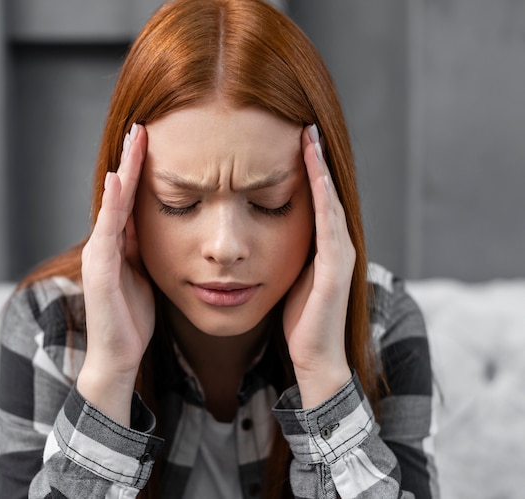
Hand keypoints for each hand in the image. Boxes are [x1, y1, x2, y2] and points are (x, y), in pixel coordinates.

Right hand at [77, 123, 154, 424]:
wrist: (119, 355)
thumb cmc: (133, 317)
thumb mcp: (147, 274)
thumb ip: (148, 250)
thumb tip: (166, 227)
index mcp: (120, 244)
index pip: (132, 198)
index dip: (141, 170)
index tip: (154, 140)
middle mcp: (105, 243)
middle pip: (119, 194)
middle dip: (130, 160)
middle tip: (142, 127)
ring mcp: (99, 255)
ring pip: (112, 205)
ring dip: (122, 172)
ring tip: (133, 141)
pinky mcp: (99, 271)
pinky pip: (106, 232)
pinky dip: (112, 205)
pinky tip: (117, 181)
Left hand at [283, 125, 353, 407]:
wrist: (314, 358)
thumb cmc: (296, 320)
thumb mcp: (285, 276)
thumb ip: (278, 252)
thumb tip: (254, 231)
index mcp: (322, 245)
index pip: (313, 196)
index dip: (304, 166)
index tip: (288, 136)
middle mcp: (336, 243)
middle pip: (325, 190)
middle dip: (314, 157)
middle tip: (301, 122)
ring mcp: (340, 253)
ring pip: (329, 199)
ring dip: (319, 166)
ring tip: (307, 134)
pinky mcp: (336, 266)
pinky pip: (328, 221)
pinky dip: (321, 193)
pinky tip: (313, 169)